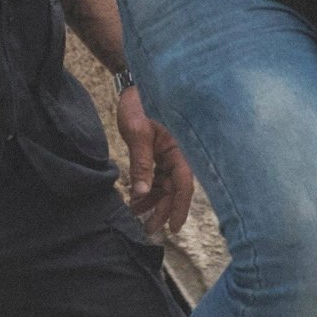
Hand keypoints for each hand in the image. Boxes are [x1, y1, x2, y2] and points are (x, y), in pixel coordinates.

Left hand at [115, 85, 194, 236]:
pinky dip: (146, 190)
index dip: (180, 208)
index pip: (184, 185)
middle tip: (149, 229)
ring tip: (136, 215)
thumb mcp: (138, 133)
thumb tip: (140, 193)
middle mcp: (177, 155)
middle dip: (163, 210)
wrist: (133, 87)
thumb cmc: (139, 104)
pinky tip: (135, 200)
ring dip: (152, 202)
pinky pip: (155, 178)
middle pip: (174, 190)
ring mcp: (167, 156)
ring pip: (164, 186)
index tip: (174, 228)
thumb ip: (141, 163)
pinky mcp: (157, 155)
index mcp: (180, 149)